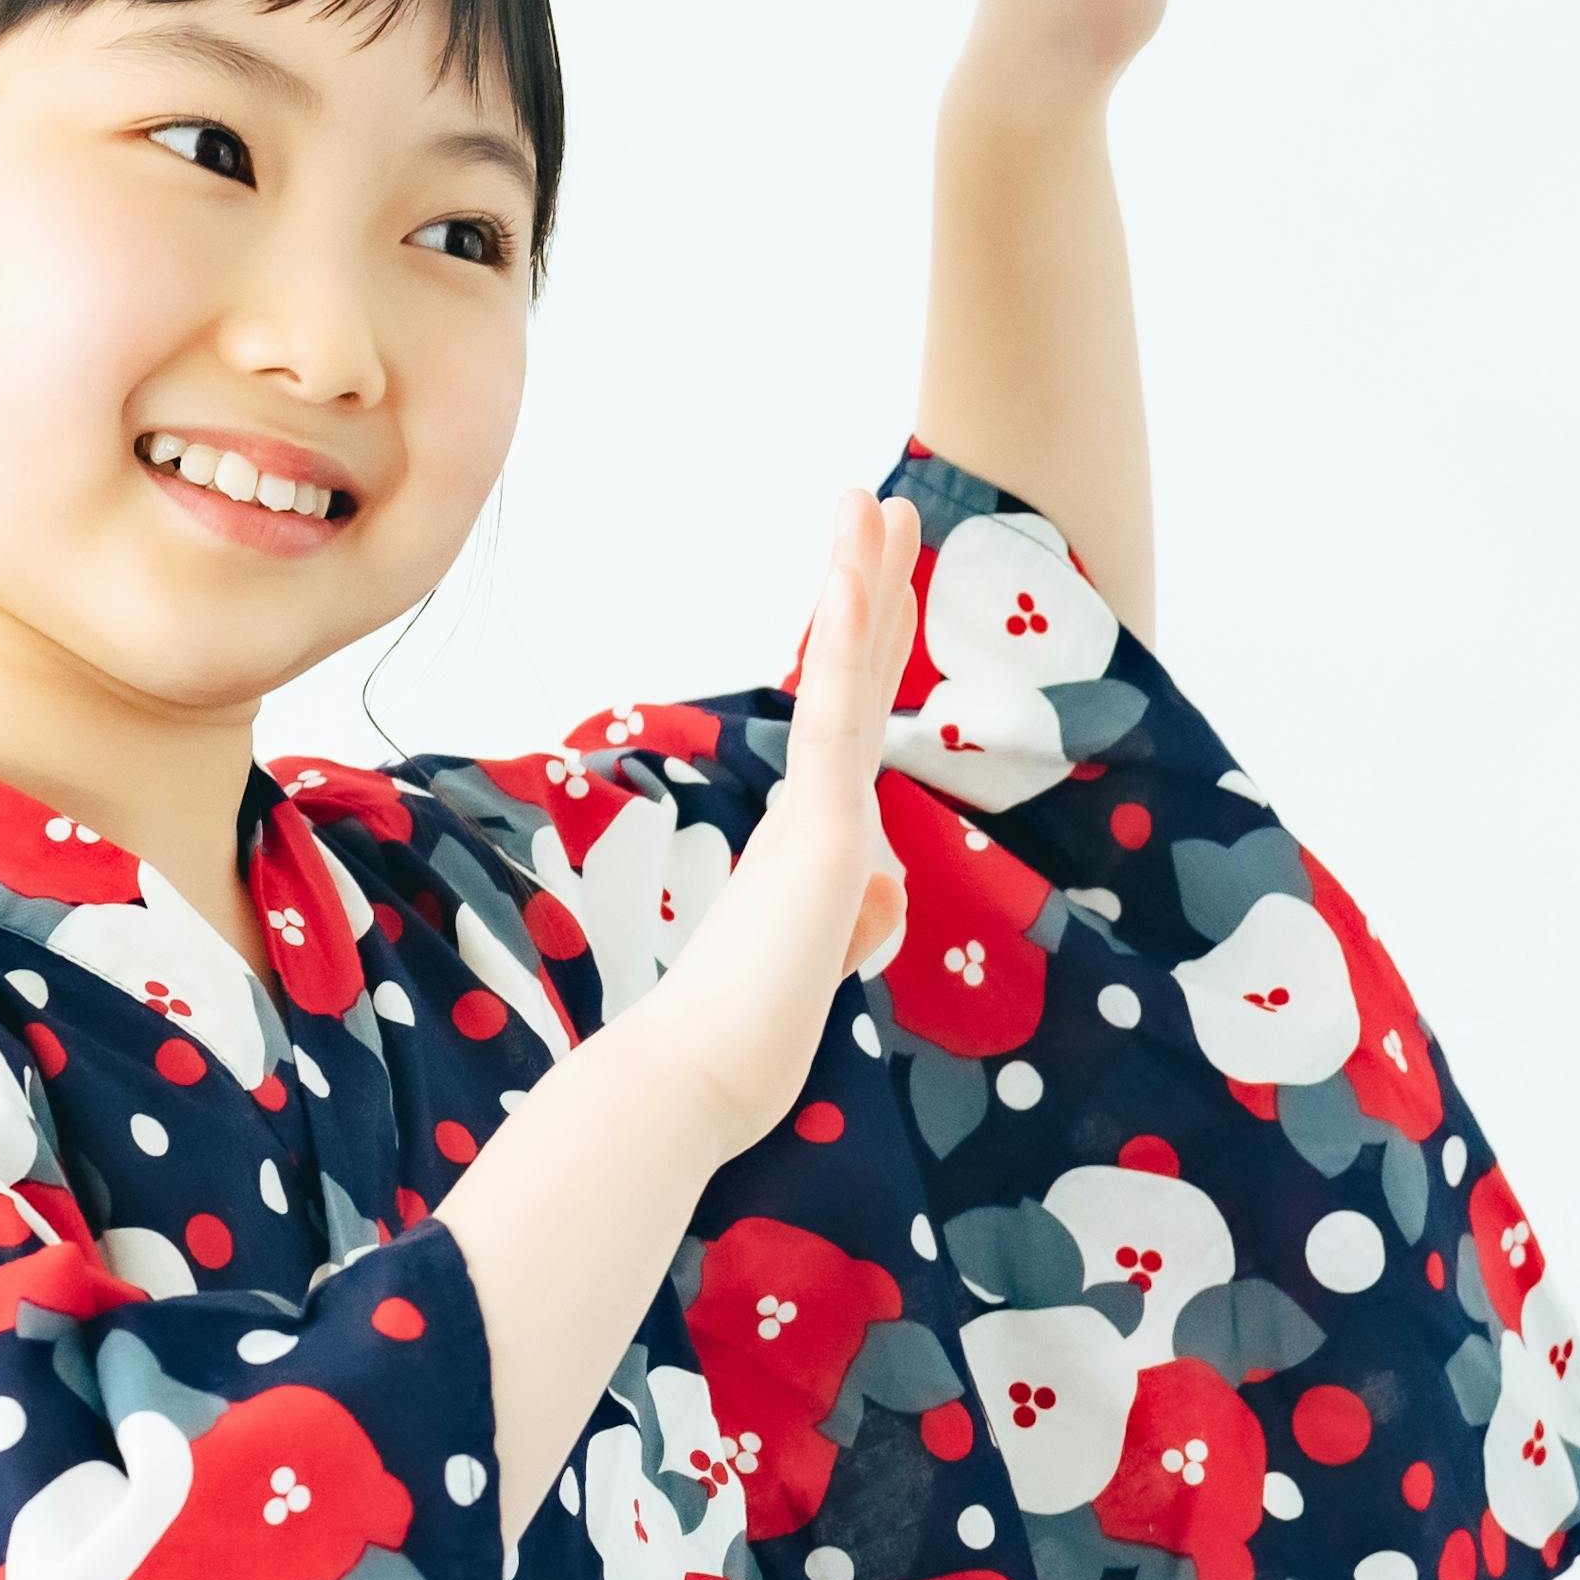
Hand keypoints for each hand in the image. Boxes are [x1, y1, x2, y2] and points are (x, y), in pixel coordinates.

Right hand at [631, 487, 921, 1148]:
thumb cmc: (744, 1041)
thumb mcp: (824, 968)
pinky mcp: (820, 827)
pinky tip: (854, 576)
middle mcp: (817, 811)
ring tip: (874, 502)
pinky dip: (844, 645)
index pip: (853, 724)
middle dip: (872, 585)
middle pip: (854, 676)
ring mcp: (821, 813)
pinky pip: (835, 718)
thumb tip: (875, 899)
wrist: (699, 1077)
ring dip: (862, 583)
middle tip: (880, 504)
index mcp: (818, 839)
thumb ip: (853, 922)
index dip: (867, 647)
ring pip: (847, 675)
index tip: (878, 581)